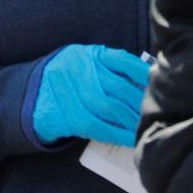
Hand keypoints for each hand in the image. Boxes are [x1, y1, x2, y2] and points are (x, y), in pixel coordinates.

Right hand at [31, 44, 150, 147]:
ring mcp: (73, 94)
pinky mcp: (69, 117)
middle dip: (141, 102)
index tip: (159, 83)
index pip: (123, 61)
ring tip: (146, 126)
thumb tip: (147, 80)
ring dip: (132, 120)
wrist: (33, 95)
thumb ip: (110, 67)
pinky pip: (99, 127)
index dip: (143, 74)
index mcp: (89, 54)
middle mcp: (81, 71)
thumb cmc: (69, 78)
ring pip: (111, 108)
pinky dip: (118, 134)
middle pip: (119, 88)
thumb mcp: (84, 62)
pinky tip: (130, 138)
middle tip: (158, 111)